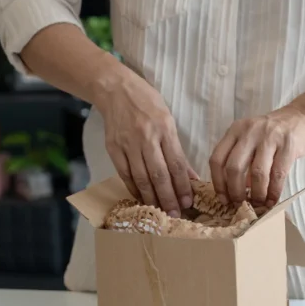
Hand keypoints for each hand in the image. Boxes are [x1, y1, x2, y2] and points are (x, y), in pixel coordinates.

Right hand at [95, 71, 197, 214]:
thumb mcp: (169, 121)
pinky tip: (142, 199)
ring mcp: (127, 144)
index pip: (176, 164)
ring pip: (141, 178)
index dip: (183, 186)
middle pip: (159, 174)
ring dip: (152, 198)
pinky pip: (125, 174)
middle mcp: (146, 137)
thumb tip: (190, 177)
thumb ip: (178, 150)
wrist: (116, 90)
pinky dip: (134, 189)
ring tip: (161, 212)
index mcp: (164, 129)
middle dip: (169, 198)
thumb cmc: (148, 103)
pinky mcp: (113, 149)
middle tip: (176, 215)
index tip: (189, 202)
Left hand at [209, 105, 304, 206]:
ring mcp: (270, 137)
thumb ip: (240, 159)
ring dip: (257, 194)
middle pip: (234, 168)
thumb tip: (234, 193)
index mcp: (235, 130)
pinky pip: (278, 174)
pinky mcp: (288, 145)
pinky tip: (272, 200)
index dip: (218, 183)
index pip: (217, 159)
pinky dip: (274, 192)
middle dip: (236, 192)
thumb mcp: (250, 139)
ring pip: (257, 173)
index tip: (224, 199)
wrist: (301, 117)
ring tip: (258, 204)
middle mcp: (249, 131)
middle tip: (240, 205)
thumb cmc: (272, 134)